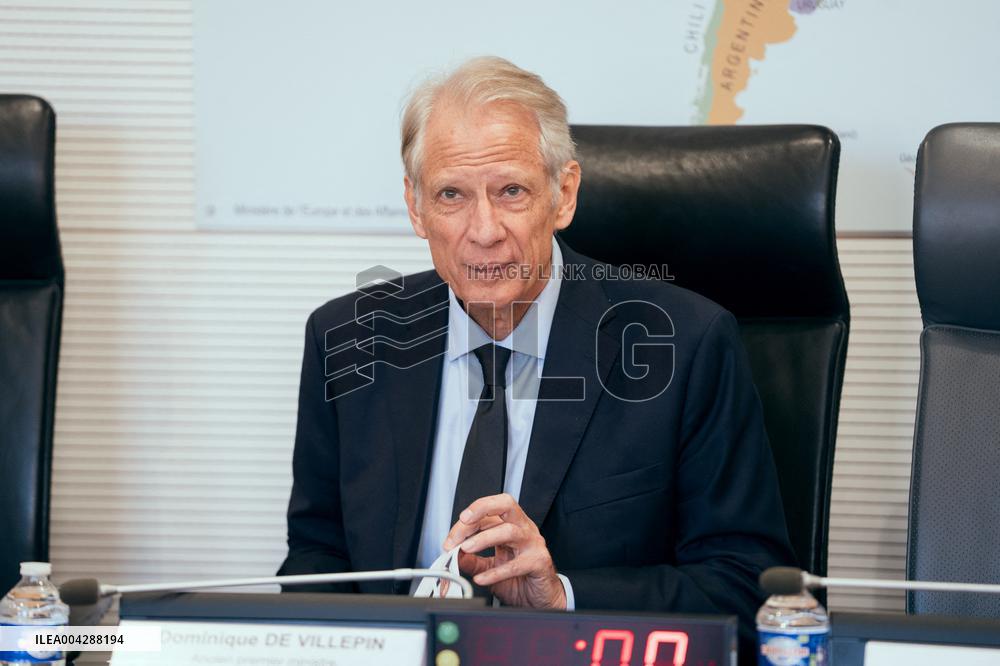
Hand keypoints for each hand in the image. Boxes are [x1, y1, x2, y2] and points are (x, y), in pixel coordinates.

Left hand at [442, 493, 566, 608]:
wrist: (541, 598)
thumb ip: (473, 560)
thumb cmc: (520, 578)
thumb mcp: (490, 567)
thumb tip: (454, 555)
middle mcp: (523, 529)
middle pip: (505, 505)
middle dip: (481, 509)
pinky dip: (496, 572)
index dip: (466, 522)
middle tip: (462, 522)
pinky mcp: (539, 562)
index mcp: (512, 525)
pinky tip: (481, 578)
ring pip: (509, 531)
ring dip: (484, 538)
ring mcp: (533, 544)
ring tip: (466, 549)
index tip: (451, 538)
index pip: (488, 512)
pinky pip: (516, 564)